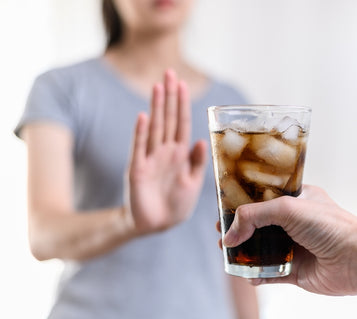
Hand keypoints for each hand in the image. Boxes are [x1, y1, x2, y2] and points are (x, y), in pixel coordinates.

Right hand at [127, 69, 206, 234]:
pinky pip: (140, 148)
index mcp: (180, 154)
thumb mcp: (193, 183)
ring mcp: (150, 158)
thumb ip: (197, 163)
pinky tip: (144, 116)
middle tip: (169, 72)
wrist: (157, 225)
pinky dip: (141, 133)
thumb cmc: (176, 204)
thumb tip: (202, 141)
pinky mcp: (137, 170)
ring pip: (155, 128)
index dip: (182, 104)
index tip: (183, 83)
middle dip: (170, 96)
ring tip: (158, 86)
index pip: (182, 123)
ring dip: (157, 107)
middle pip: (168, 119)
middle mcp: (165, 151)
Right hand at [222, 185, 356, 294]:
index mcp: (296, 200)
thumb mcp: (287, 207)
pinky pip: (270, 273)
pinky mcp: (295, 270)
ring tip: (228, 254)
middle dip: (239, 231)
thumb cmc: (330, 226)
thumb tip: (230, 234)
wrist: (356, 258)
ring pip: (261, 250)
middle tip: (223, 234)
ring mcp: (294, 247)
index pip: (263, 199)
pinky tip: (247, 275)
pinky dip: (256, 274)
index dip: (242, 204)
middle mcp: (294, 223)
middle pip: (258, 226)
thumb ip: (253, 215)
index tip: (224, 210)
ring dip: (244, 253)